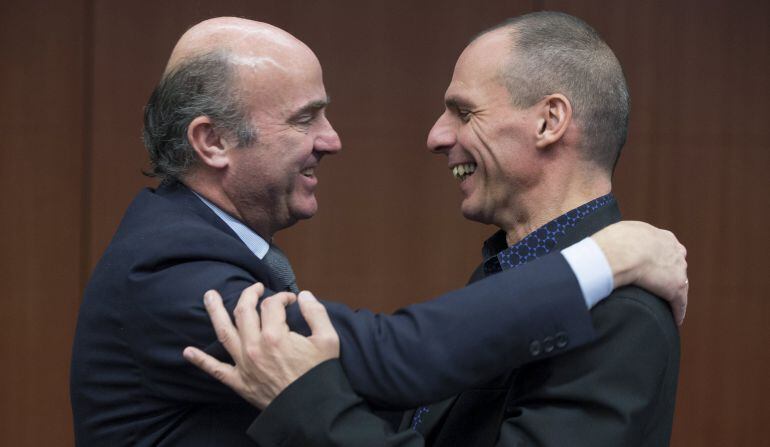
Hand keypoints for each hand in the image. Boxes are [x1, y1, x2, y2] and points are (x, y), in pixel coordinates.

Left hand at [183, 283, 339, 408]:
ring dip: (215, 312)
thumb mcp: (328, 340)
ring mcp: (244, 364)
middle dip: (249, 294)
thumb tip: (304, 296)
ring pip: (224, 332)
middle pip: (244, 311)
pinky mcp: (239, 381)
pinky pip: (215, 370)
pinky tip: (187, 352)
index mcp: (276, 335)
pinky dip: (200, 361)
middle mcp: (255, 347)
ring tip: (209, 296)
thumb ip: (316, 313)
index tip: (291, 300)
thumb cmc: (320, 375)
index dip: (282, 297)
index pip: (272, 304)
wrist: (311, 411)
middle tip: (255, 287)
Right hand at [592, 221, 687, 325]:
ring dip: (673, 294)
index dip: (661, 258)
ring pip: (680, 285)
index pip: (668, 249)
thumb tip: (616, 244)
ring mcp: (678, 270)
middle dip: (670, 274)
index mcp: (663, 237)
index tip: (654, 266)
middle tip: (657, 285)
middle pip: (677, 266)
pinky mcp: (676, 288)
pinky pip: (679, 303)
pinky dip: (677, 312)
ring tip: (666, 306)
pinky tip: (675, 320)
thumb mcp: (623, 232)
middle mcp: (675, 252)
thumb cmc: (615, 241)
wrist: (621, 253)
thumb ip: (628, 238)